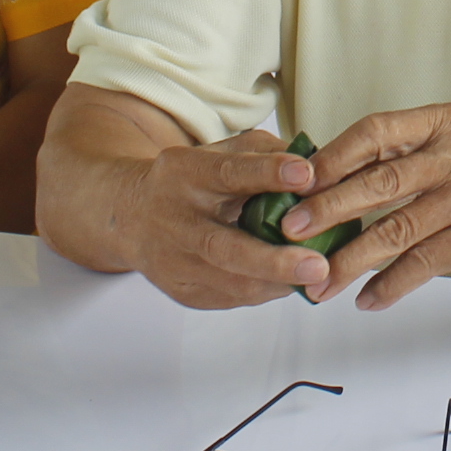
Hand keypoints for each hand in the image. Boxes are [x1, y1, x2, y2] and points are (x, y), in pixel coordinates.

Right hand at [118, 127, 333, 308]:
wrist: (133, 216)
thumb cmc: (193, 180)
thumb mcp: (219, 153)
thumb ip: (264, 153)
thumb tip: (317, 163)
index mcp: (185, 174)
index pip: (228, 173)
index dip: (267, 173)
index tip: (306, 174)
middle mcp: (175, 219)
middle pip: (223, 246)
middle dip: (273, 259)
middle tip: (317, 264)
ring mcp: (175, 261)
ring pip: (229, 281)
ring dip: (277, 283)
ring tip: (318, 280)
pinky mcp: (182, 291)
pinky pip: (231, 297)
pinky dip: (266, 291)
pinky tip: (292, 284)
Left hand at [286, 103, 450, 310]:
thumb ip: (401, 160)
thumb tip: (323, 185)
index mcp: (444, 123)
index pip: (376, 131)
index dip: (333, 156)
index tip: (297, 182)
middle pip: (380, 181)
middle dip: (329, 209)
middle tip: (292, 231)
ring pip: (397, 229)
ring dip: (351, 260)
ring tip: (320, 283)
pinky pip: (423, 263)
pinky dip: (390, 286)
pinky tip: (368, 299)